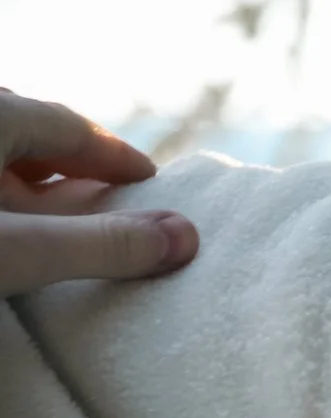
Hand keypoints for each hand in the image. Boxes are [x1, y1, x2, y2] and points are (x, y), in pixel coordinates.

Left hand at [0, 88, 196, 297]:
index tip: (152, 182)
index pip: (69, 127)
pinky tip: (12, 225)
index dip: (117, 157)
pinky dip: (2, 195)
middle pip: (29, 135)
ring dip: (34, 186)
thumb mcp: (17, 251)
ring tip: (64, 220)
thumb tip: (186, 237)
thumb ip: (98, 244)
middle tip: (114, 203)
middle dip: (77, 170)